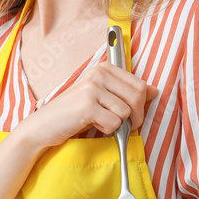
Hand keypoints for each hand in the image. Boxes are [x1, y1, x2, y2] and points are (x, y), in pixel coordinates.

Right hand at [15, 62, 159, 149]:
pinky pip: (114, 123)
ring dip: (118, 125)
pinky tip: (92, 125)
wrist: (44, 126)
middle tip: (122, 125)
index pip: (140, 85)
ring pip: (126, 112)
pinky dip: (107, 130)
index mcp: (105, 68)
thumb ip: (127, 91)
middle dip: (135, 117)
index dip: (142, 105)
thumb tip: (154, 90)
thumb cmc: (75, 112)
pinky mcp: (87, 106)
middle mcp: (99, 74)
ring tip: (100, 122)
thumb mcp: (103, 97)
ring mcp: (92, 88)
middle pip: (138, 97)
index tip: (131, 115)